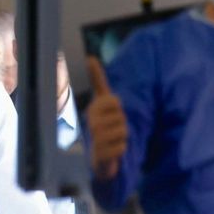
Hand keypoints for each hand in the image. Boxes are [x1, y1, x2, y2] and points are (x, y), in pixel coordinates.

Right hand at [84, 57, 127, 180]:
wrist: (97, 155)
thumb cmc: (102, 126)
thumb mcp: (101, 102)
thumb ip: (97, 80)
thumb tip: (90, 58)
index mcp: (93, 108)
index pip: (115, 101)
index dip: (117, 109)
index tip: (108, 115)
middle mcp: (91, 122)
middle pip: (122, 117)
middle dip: (122, 125)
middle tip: (111, 131)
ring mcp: (95, 138)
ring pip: (124, 131)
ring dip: (122, 138)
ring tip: (111, 140)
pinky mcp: (100, 154)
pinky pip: (123, 146)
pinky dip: (121, 150)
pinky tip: (111, 151)